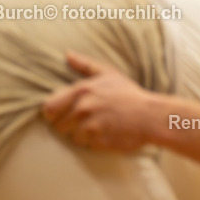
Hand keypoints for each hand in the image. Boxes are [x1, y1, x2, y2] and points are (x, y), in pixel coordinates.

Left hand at [43, 51, 157, 151]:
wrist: (150, 116)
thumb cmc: (129, 94)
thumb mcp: (109, 74)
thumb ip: (85, 65)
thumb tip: (67, 54)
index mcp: (81, 90)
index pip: (49, 108)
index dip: (55, 112)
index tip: (65, 113)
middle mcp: (82, 108)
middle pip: (58, 125)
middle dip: (69, 124)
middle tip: (87, 120)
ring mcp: (90, 126)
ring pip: (71, 136)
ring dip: (81, 134)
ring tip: (98, 126)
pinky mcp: (97, 142)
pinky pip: (85, 145)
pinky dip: (93, 142)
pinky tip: (105, 133)